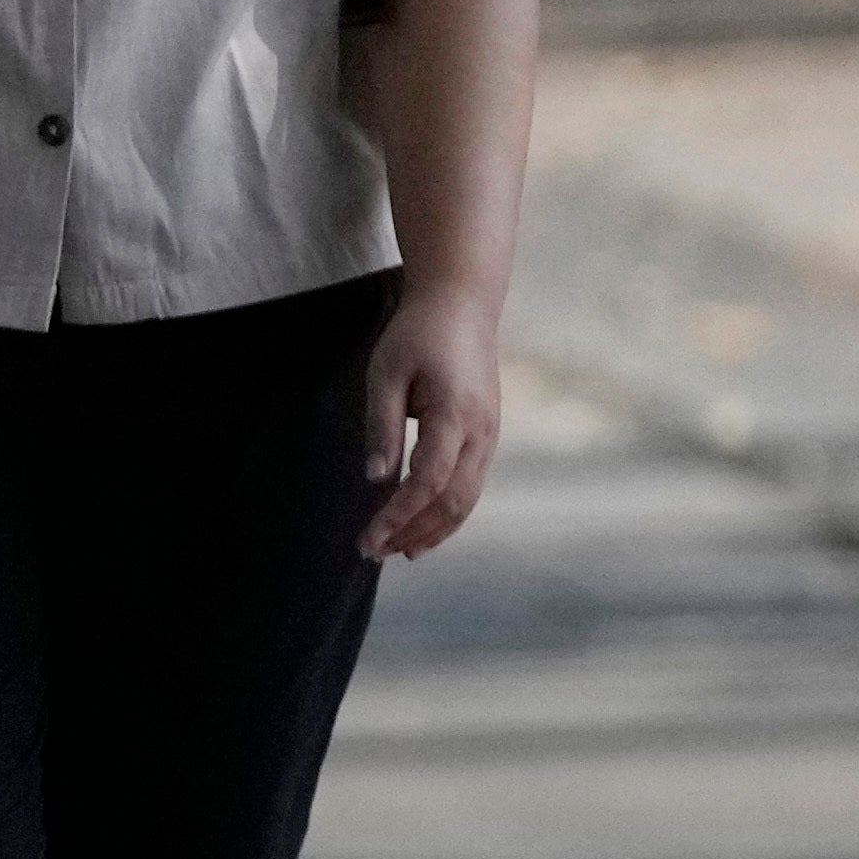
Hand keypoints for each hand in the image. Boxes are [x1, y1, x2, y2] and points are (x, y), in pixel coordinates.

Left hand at [359, 281, 502, 561]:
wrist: (462, 305)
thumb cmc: (417, 335)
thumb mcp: (386, 374)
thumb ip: (381, 427)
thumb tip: (375, 480)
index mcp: (456, 416)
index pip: (428, 483)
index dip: (398, 516)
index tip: (368, 539)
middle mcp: (482, 432)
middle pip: (453, 501)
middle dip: (414, 533)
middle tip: (373, 552)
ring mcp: (490, 435)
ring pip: (468, 498)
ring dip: (433, 529)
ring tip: (398, 550)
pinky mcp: (487, 434)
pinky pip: (471, 484)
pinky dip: (447, 510)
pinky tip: (422, 524)